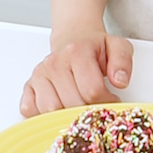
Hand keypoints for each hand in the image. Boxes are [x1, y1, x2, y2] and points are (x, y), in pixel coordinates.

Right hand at [19, 33, 133, 116]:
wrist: (73, 36)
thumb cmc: (94, 46)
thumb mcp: (116, 46)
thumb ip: (123, 61)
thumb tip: (120, 81)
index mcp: (76, 52)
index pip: (92, 90)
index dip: (106, 101)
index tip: (111, 99)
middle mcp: (54, 63)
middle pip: (71, 104)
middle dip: (87, 111)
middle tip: (96, 105)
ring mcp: (40, 75)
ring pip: (50, 111)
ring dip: (66, 115)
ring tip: (79, 106)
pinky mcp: (29, 85)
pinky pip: (30, 110)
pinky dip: (43, 116)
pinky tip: (59, 108)